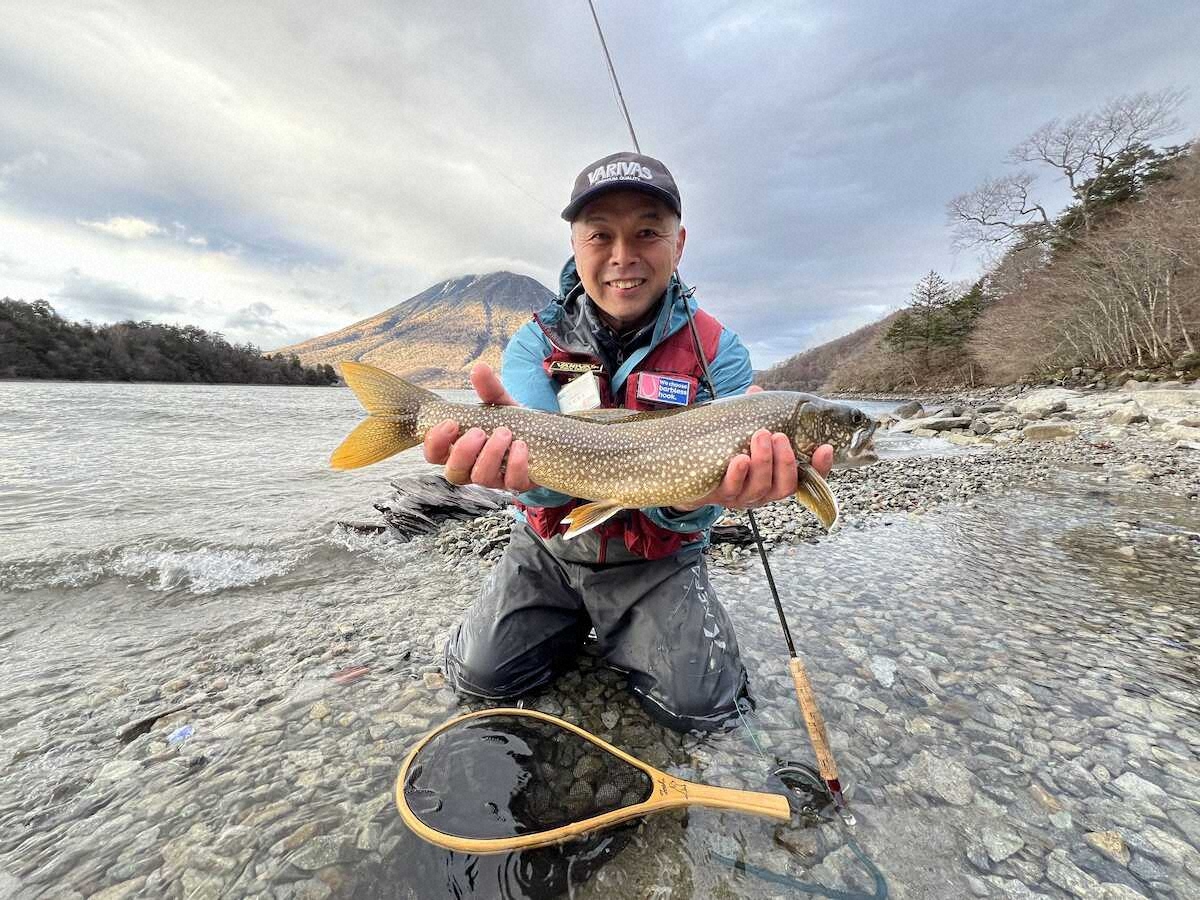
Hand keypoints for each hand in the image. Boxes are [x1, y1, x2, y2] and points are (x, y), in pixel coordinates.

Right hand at [422, 364, 536, 491]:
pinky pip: (512, 482)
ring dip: (491, 454)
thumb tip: (479, 369)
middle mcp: (472, 467)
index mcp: (459, 448)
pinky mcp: (517, 483)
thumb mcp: (499, 403)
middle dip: (464, 451)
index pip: (434, 454)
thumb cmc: (511, 422)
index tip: (449, 423)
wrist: (544, 436)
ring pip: (481, 477)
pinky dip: (516, 463)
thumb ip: (489, 388)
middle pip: (454, 472)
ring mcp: (494, 478)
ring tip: (504, 432)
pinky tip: (521, 446)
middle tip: (478, 431)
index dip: (435, 443)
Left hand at [671, 386, 833, 511]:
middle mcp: (764, 491)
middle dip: (785, 460)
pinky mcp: (721, 496)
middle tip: (778, 435)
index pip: (808, 478)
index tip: (825, 448)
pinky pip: (732, 489)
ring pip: (760, 487)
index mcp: (777, 477)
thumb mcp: (743, 433)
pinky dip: (737, 474)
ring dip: (763, 462)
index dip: (820, 467)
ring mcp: (743, 496)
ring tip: (760, 435)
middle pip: (784, 485)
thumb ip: (754, 415)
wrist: (690, 472)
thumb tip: (756, 390)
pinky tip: (739, 459)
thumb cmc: (727, 451)